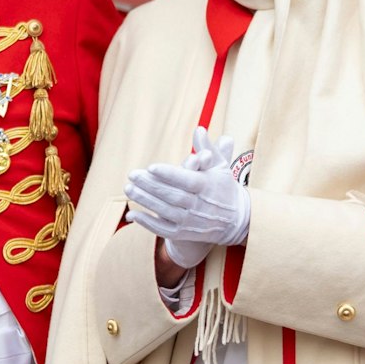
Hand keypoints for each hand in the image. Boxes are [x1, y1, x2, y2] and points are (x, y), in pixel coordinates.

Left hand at [125, 128, 248, 265]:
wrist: (235, 220)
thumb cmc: (223, 187)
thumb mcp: (220, 166)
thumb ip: (208, 148)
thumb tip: (199, 129)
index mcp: (208, 186)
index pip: (187, 180)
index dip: (170, 174)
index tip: (151, 166)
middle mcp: (200, 205)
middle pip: (173, 195)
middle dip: (151, 185)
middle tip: (133, 174)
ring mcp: (191, 221)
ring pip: (165, 212)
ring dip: (145, 201)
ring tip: (129, 188)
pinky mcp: (184, 233)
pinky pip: (163, 230)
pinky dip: (147, 223)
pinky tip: (132, 214)